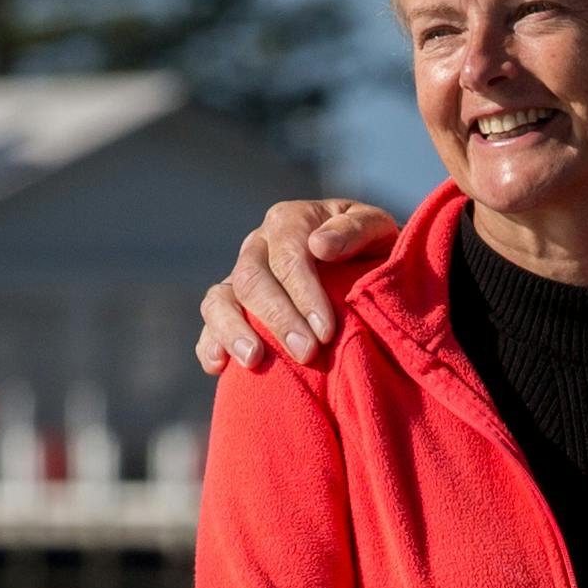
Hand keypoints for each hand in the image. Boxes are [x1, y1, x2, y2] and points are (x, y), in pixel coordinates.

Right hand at [191, 199, 399, 370]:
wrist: (366, 268)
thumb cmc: (374, 250)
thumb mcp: (378, 230)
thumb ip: (355, 230)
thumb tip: (319, 246)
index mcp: (291, 221)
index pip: (287, 255)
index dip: (304, 293)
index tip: (326, 331)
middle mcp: (259, 245)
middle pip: (252, 279)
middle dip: (278, 318)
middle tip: (307, 355)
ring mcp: (240, 275)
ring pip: (219, 298)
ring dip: (233, 330)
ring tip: (254, 361)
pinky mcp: (232, 306)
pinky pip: (210, 323)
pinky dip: (210, 343)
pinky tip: (219, 367)